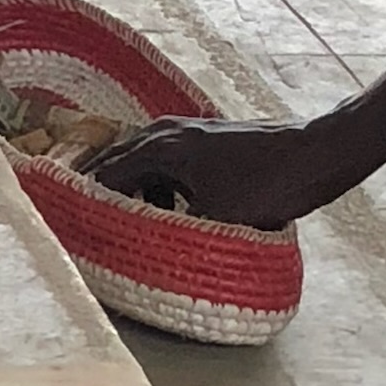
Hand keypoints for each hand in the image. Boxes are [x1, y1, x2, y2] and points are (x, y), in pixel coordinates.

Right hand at [82, 114, 358, 227]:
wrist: (316, 156)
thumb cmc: (265, 187)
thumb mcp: (211, 219)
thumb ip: (168, 232)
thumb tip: (138, 254)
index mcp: (160, 146)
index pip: (105, 175)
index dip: (86, 202)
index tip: (69, 226)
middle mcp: (168, 131)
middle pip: (118, 161)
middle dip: (103, 191)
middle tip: (86, 223)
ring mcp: (191, 131)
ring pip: (145, 161)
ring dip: (135, 189)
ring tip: (130, 222)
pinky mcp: (210, 140)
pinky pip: (169, 163)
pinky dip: (160, 184)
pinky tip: (172, 210)